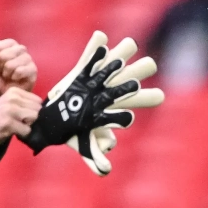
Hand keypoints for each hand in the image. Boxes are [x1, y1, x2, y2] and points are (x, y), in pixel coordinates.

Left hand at [0, 39, 36, 94]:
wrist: (5, 94)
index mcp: (9, 44)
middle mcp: (20, 48)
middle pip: (4, 55)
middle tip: (3, 73)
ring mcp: (28, 59)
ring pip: (11, 64)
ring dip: (6, 73)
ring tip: (9, 76)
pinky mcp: (33, 70)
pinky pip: (20, 71)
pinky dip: (14, 77)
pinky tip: (15, 79)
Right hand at [0, 87, 41, 143]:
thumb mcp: (9, 104)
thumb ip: (24, 103)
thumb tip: (47, 110)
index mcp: (14, 91)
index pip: (38, 101)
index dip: (33, 111)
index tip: (22, 116)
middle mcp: (12, 98)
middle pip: (38, 110)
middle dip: (31, 119)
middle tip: (18, 122)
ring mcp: (10, 110)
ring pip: (34, 119)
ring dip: (27, 126)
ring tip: (15, 126)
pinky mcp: (8, 123)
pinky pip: (27, 131)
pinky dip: (22, 134)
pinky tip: (11, 131)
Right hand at [20, 31, 163, 174]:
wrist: (56, 119)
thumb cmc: (75, 132)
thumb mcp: (84, 146)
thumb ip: (96, 157)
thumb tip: (105, 171)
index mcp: (117, 107)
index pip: (141, 100)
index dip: (147, 98)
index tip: (151, 96)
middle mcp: (112, 89)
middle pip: (132, 78)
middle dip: (140, 72)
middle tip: (148, 68)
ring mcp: (99, 78)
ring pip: (115, 63)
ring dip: (121, 54)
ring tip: (127, 46)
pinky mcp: (83, 70)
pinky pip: (89, 56)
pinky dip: (95, 47)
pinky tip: (101, 37)